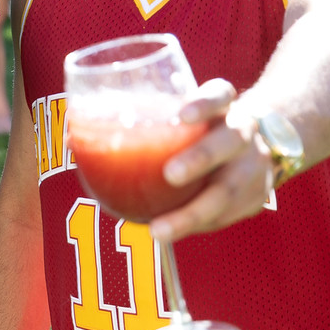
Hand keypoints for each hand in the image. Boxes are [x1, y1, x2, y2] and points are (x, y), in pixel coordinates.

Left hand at [144, 80, 278, 244]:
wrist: (258, 149)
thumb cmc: (198, 133)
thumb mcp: (180, 118)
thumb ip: (139, 125)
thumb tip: (71, 139)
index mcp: (223, 107)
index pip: (220, 95)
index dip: (203, 103)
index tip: (181, 114)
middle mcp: (243, 133)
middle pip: (230, 141)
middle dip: (201, 158)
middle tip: (170, 174)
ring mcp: (254, 167)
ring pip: (230, 190)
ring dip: (194, 212)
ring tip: (160, 230)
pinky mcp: (255, 198)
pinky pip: (227, 217)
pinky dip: (197, 227)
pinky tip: (169, 234)